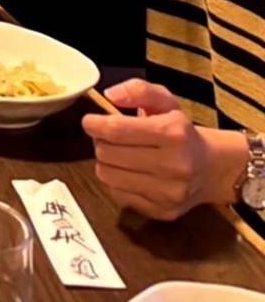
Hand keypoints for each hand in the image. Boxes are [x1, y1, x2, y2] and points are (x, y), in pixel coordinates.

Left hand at [81, 79, 248, 218]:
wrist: (212, 168)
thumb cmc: (182, 131)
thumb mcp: (165, 101)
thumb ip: (138, 90)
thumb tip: (110, 95)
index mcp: (173, 134)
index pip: (117, 130)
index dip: (94, 124)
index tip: (89, 121)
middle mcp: (173, 166)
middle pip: (107, 153)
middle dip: (100, 142)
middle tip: (108, 137)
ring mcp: (169, 193)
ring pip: (108, 176)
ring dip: (105, 162)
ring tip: (117, 153)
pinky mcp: (163, 211)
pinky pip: (118, 195)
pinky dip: (116, 181)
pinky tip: (128, 172)